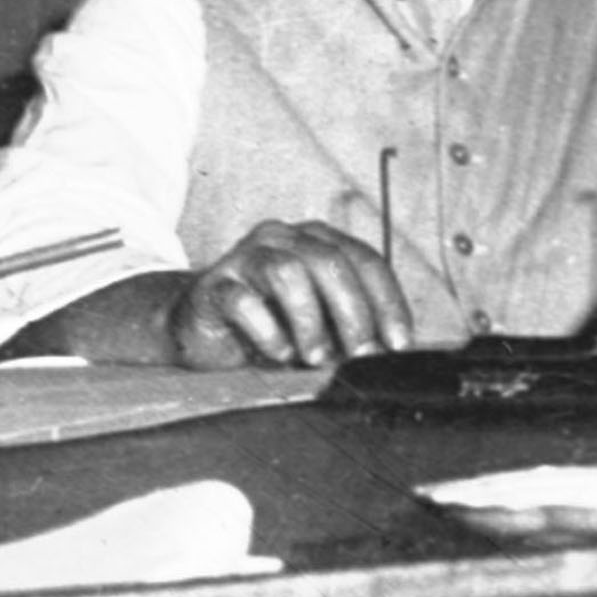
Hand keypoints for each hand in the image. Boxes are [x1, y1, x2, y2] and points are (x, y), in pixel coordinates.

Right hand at [167, 220, 414, 368]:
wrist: (196, 327)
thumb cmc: (269, 323)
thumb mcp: (319, 321)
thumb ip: (350, 325)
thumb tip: (388, 351)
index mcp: (318, 239)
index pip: (365, 260)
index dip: (387, 301)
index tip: (399, 343)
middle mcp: (283, 238)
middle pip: (330, 262)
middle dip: (354, 313)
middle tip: (360, 355)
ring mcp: (244, 257)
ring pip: (288, 273)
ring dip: (309, 321)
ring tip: (315, 358)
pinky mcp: (212, 286)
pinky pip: (243, 301)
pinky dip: (268, 332)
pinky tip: (279, 353)